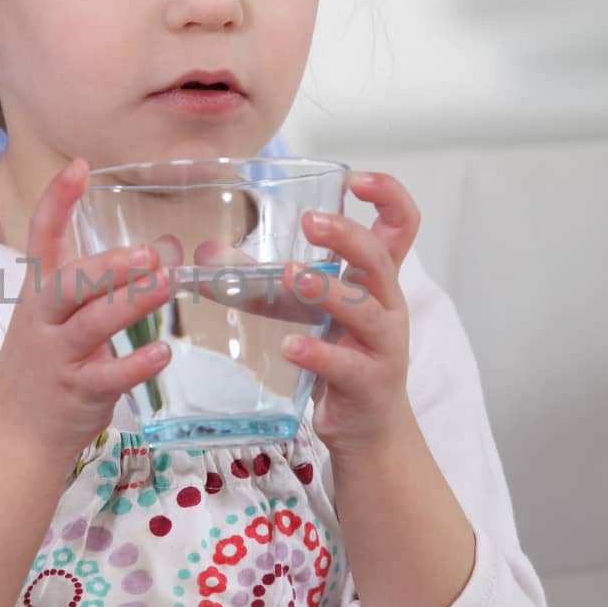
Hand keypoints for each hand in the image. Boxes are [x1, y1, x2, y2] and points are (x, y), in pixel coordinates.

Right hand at [0, 158, 171, 462]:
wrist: (14, 433)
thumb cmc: (49, 363)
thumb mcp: (70, 317)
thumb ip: (113, 283)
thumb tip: (169, 247)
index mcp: (40, 292)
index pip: (42, 237)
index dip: (57, 201)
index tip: (78, 166)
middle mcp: (45, 320)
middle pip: (68, 283)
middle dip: (105, 266)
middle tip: (148, 252)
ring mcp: (58, 357)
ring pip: (91, 325)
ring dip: (129, 305)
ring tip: (164, 287)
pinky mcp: (77, 392)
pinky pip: (107, 378)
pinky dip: (135, 365)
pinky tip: (163, 353)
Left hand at [279, 171, 421, 451]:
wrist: (366, 426)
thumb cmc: (338, 356)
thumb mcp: (307, 311)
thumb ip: (264, 281)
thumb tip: (206, 255)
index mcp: (377, 281)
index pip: (401, 225)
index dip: (388, 195)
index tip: (355, 179)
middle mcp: (387, 306)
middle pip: (381, 259)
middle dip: (347, 236)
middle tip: (310, 223)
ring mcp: (383, 346)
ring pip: (366, 310)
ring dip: (328, 290)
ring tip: (291, 277)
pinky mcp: (368, 383)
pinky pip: (346, 365)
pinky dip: (317, 353)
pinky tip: (290, 346)